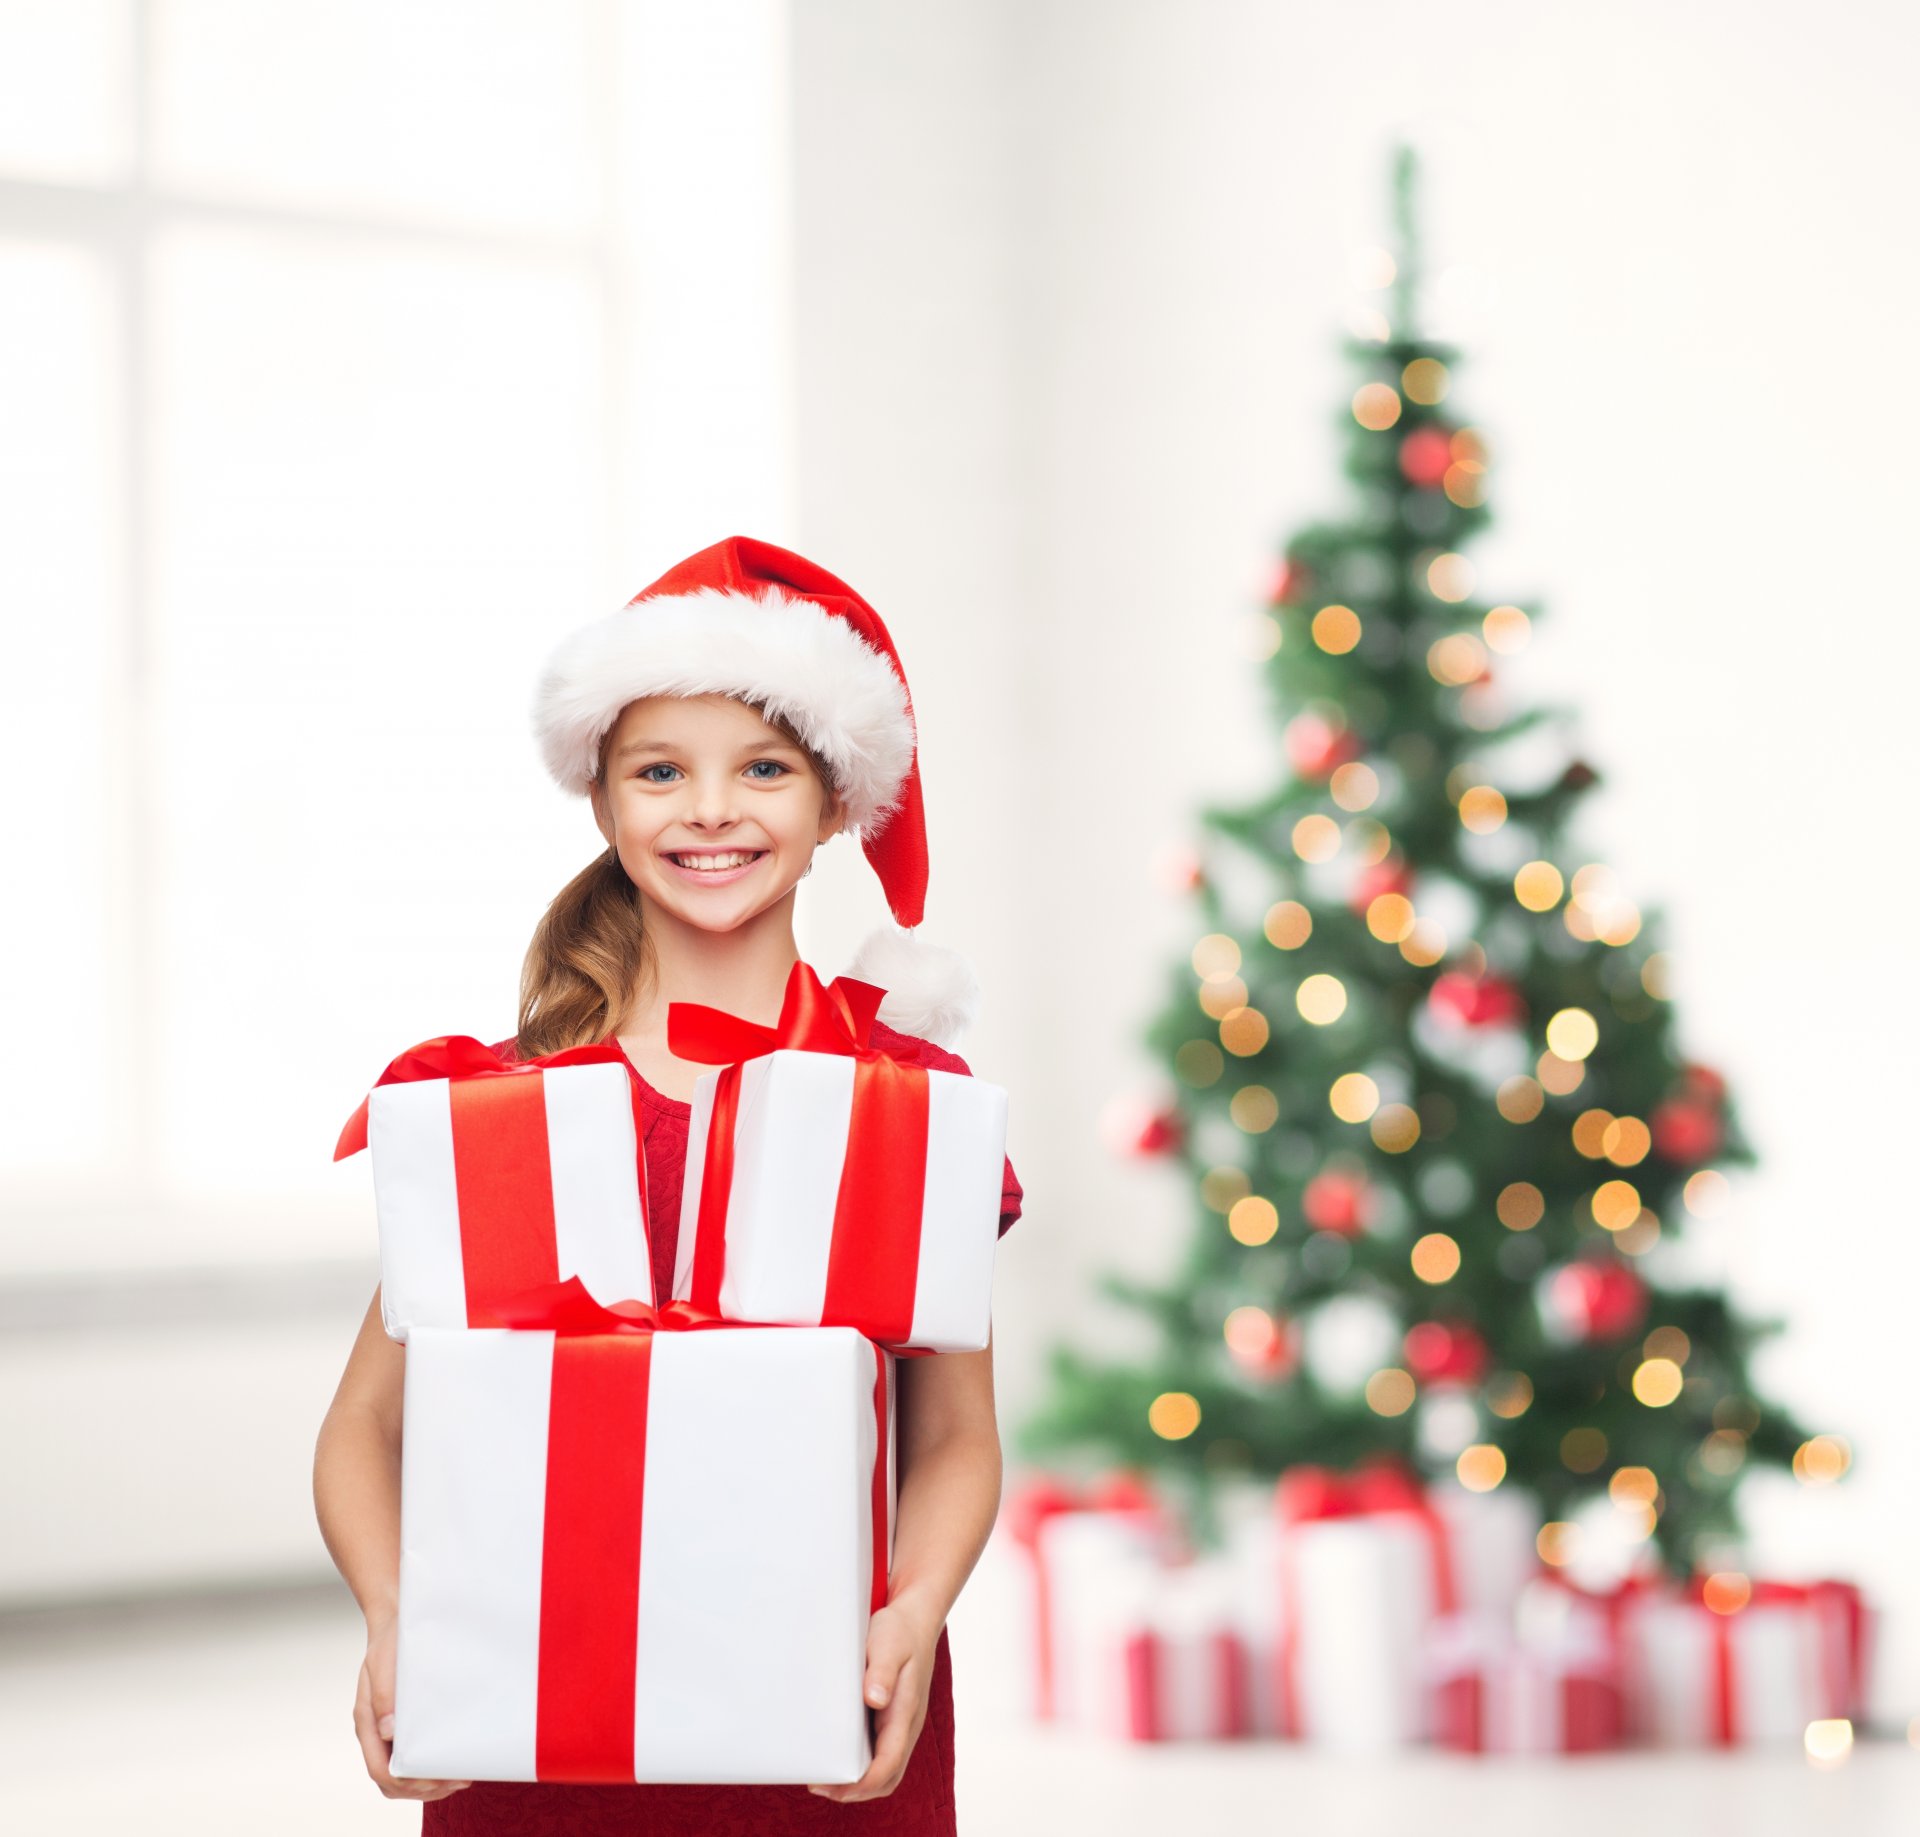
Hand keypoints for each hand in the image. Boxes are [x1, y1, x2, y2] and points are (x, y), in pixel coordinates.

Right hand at [354, 1614, 471, 1801]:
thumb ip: (384, 1696)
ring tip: (460, 1777)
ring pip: (402, 1772)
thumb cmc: (390, 1641)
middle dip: (424, 1788)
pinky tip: (452, 1759)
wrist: (394, 1621)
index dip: (408, 1782)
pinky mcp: (403, 1721)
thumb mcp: (383, 1663)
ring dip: (429, 1781)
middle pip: (393, 1780)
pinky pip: (412, 1754)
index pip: (381, 1770)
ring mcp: (388, 1728)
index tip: (437, 1780)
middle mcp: (376, 1731)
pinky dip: (429, 1765)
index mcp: (367, 1722)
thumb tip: (389, 1731)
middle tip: (457, 1782)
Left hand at [807, 1597, 939, 1802]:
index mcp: (905, 1713)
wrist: (915, 1618)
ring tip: (824, 1779)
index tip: (832, 1786)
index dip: (862, 1784)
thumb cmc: (900, 1631)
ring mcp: (901, 1724)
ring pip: (884, 1769)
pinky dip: (861, 1766)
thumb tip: (875, 1700)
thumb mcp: (889, 1644)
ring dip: (857, 1783)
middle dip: (855, 1791)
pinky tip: (837, 1756)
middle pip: (887, 1778)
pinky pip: (879, 1753)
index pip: (888, 1765)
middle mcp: (906, 1725)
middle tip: (819, 1787)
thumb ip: (882, 1672)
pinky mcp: (892, 1718)